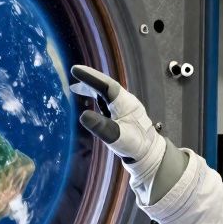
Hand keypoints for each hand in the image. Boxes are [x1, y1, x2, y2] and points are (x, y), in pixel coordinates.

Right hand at [70, 65, 185, 204]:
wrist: (147, 153)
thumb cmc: (134, 145)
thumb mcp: (116, 137)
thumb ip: (101, 126)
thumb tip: (83, 115)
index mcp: (124, 103)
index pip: (105, 85)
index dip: (90, 77)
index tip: (75, 70)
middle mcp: (124, 101)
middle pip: (105, 85)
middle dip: (90, 78)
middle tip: (74, 72)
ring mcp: (122, 106)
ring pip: (105, 91)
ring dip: (91, 86)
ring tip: (75, 86)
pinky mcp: (120, 112)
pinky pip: (105, 99)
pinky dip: (94, 95)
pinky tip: (87, 98)